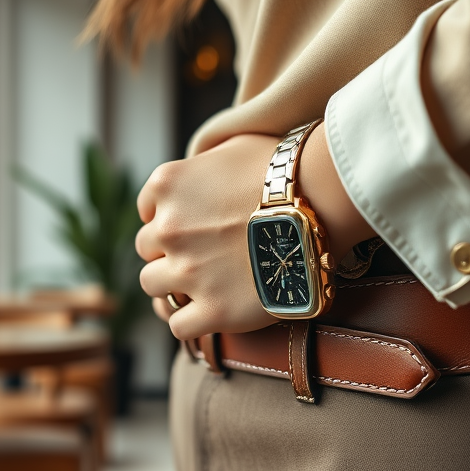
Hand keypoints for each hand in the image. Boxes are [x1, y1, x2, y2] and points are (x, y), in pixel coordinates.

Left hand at [135, 123, 373, 339]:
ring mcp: (188, 272)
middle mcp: (168, 228)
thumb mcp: (237, 145)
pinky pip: (180, 326)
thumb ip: (206, 161)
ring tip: (199, 287)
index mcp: (168, 186)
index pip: (147, 211)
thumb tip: (203, 169)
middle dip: (169, 252)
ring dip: (172, 287)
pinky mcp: (213, 310)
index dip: (166, 220)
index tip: (188, 228)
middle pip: (147, 249)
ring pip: (153, 287)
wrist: (322, 204)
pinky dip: (191, 322)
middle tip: (200, 256)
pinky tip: (209, 314)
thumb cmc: (287, 170)